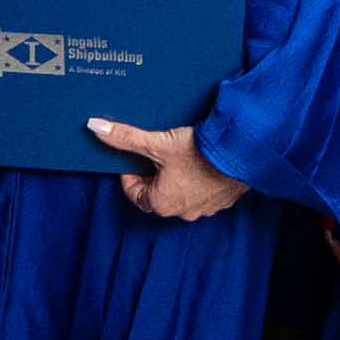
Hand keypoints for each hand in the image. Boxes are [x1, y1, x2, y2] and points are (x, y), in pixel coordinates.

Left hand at [96, 115, 245, 222]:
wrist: (243, 154)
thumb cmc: (200, 153)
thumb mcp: (157, 143)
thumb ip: (125, 137)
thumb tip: (95, 127)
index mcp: (161, 203)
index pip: (134, 192)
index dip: (131, 172)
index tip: (136, 156)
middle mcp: (182, 212)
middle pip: (157, 193)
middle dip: (154, 173)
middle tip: (158, 151)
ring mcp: (206, 208)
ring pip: (182, 193)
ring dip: (178, 177)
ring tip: (181, 153)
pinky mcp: (224, 199)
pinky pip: (204, 191)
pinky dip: (199, 178)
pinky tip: (203, 160)